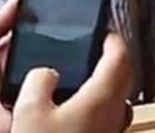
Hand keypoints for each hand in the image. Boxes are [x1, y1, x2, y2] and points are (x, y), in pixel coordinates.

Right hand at [12, 34, 133, 132]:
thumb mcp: (30, 111)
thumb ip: (38, 81)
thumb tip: (44, 72)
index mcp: (103, 94)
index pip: (120, 54)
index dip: (112, 38)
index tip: (104, 30)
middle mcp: (115, 110)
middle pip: (124, 72)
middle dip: (112, 57)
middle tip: (97, 47)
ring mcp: (113, 126)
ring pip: (119, 93)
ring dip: (108, 80)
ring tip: (86, 75)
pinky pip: (110, 112)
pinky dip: (101, 101)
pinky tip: (79, 108)